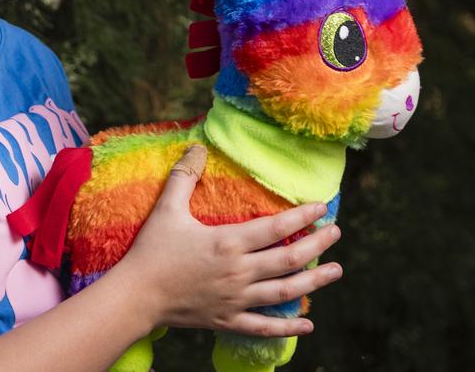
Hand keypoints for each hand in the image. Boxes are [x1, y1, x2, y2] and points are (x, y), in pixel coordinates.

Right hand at [119, 144, 342, 336]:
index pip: (276, 229)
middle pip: (289, 260)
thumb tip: (198, 147)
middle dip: (318, 246)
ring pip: (285, 292)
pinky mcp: (228, 320)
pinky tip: (308, 323)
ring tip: (336, 271)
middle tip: (337, 234)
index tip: (322, 208)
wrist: (137, 295)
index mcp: (228, 243)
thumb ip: (184, 176)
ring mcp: (236, 299)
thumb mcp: (167, 208)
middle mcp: (239, 272)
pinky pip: (264, 326)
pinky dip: (288, 327)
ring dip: (314, 282)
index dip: (303, 217)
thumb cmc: (152, 250)